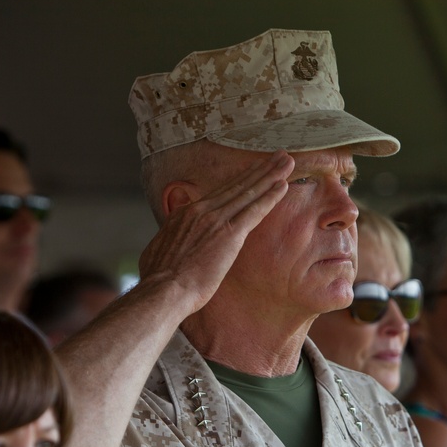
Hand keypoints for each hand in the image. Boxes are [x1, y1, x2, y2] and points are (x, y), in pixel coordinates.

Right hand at [137, 150, 293, 314]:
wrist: (161, 291)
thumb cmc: (159, 279)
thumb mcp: (159, 246)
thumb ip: (170, 230)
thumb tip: (172, 220)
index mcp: (185, 214)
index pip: (219, 193)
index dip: (239, 180)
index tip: (253, 170)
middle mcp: (201, 210)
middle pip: (237, 185)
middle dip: (260, 169)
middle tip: (279, 156)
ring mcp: (216, 220)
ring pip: (248, 192)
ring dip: (270, 176)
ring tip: (287, 162)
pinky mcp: (229, 235)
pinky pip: (254, 210)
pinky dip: (269, 197)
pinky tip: (283, 186)